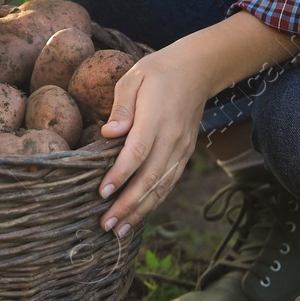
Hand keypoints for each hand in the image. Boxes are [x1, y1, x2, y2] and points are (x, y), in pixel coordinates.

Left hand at [95, 51, 210, 235]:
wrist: (197, 70)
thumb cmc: (158, 72)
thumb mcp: (134, 78)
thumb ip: (121, 107)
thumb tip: (109, 132)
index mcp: (156, 119)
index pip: (137, 153)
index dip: (120, 175)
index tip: (102, 192)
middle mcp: (171, 139)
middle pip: (149, 178)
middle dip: (127, 205)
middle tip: (105, 224)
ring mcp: (181, 149)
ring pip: (161, 186)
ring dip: (140, 211)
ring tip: (119, 230)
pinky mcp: (185, 154)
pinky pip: (170, 183)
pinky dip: (154, 202)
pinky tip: (138, 216)